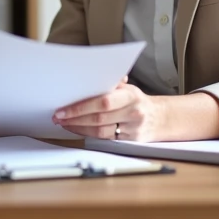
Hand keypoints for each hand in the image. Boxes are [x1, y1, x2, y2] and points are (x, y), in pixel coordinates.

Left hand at [53, 78, 167, 141]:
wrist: (161, 118)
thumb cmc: (137, 101)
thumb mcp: (128, 88)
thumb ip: (111, 84)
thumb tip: (89, 77)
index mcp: (131, 95)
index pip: (103, 102)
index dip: (81, 107)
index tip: (63, 109)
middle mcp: (133, 112)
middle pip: (98, 118)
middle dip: (75, 118)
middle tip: (58, 117)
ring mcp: (132, 128)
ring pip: (100, 131)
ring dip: (78, 128)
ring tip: (64, 123)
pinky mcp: (130, 141)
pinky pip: (105, 138)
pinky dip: (88, 134)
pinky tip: (78, 130)